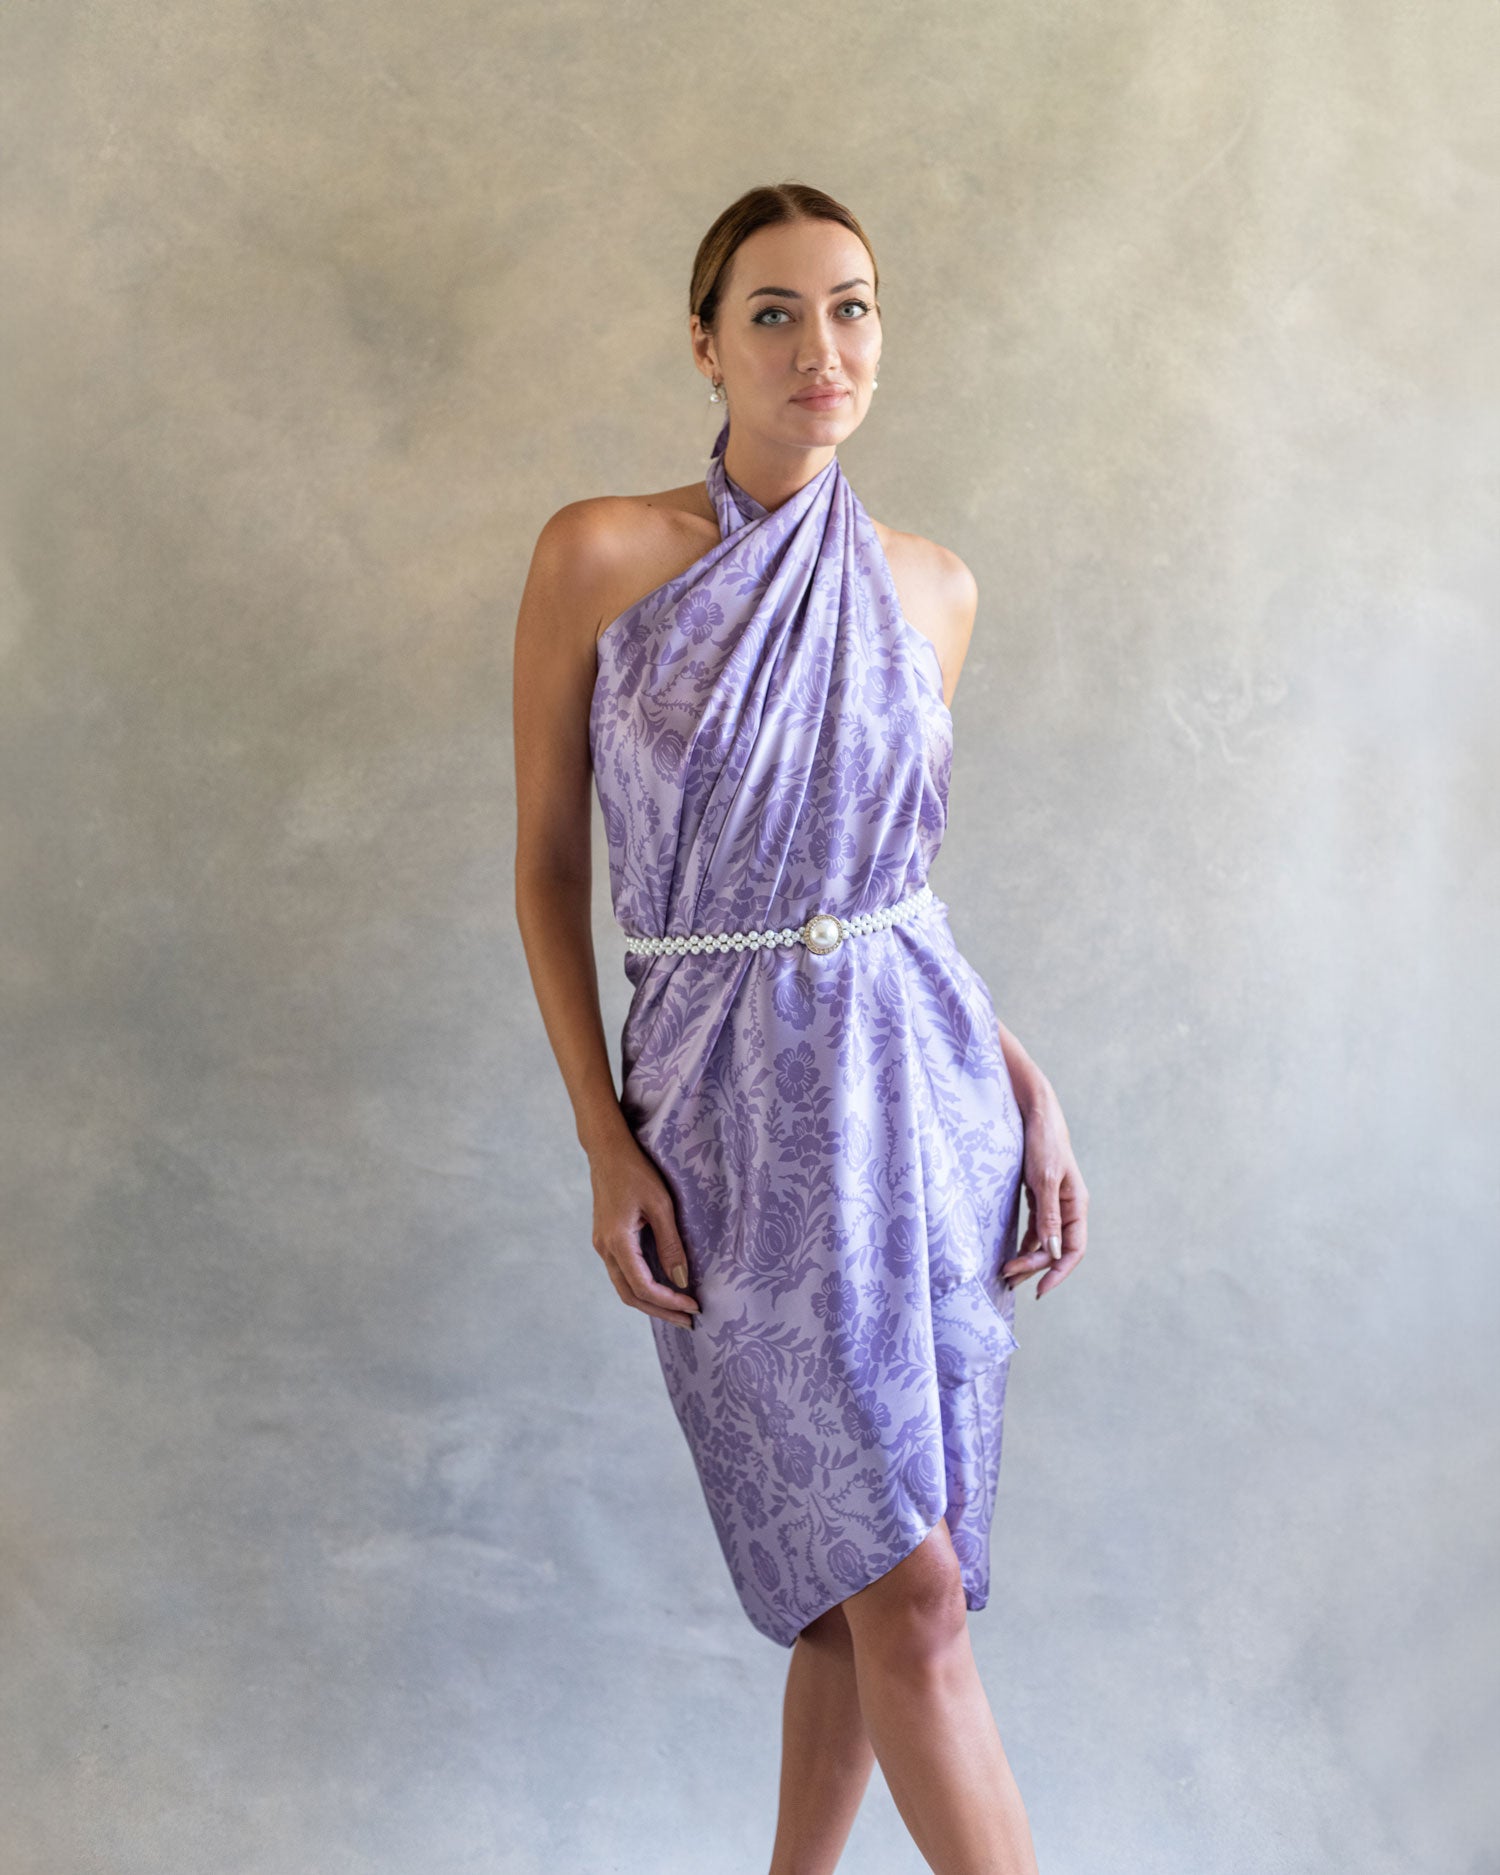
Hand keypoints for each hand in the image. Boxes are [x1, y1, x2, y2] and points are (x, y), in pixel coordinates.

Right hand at [588, 1133, 701, 1329]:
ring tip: (678, 1310)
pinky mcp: (606, 1240)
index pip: (643, 1287)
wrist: (607, 1150)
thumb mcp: (660, 1205)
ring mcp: (602, 1245)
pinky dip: (642, 1287)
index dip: (669, 1301)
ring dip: (651, 1302)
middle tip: (688, 1321)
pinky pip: (623, 1273)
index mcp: (617, 1241)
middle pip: (631, 1296)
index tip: (694, 1307)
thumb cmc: (636, 1171)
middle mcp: (604, 1249)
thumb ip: (671, 1244)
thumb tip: (681, 1281)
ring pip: (624, 1287)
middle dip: (660, 1311)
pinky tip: (662, 1287)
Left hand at [1002, 1077, 1088, 1297]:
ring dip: (1027, 1258)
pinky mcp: (1038, 1196)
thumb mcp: (1045, 1179)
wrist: (1033, 1111)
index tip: (1040, 1289)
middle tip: (1007, 1278)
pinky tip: (1011, 1255)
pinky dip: (1024, 1243)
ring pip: (1044, 1241)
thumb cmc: (1043, 1141)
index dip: (1059, 1273)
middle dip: (1034, 1267)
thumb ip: (1048, 1216)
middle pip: (1056, 1249)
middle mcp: (1068, 1207)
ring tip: (1006, 1274)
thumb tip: (1053, 1252)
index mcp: (1076, 1204)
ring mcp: (1053, 1202)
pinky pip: (1035, 1228)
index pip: (1073, 1249)